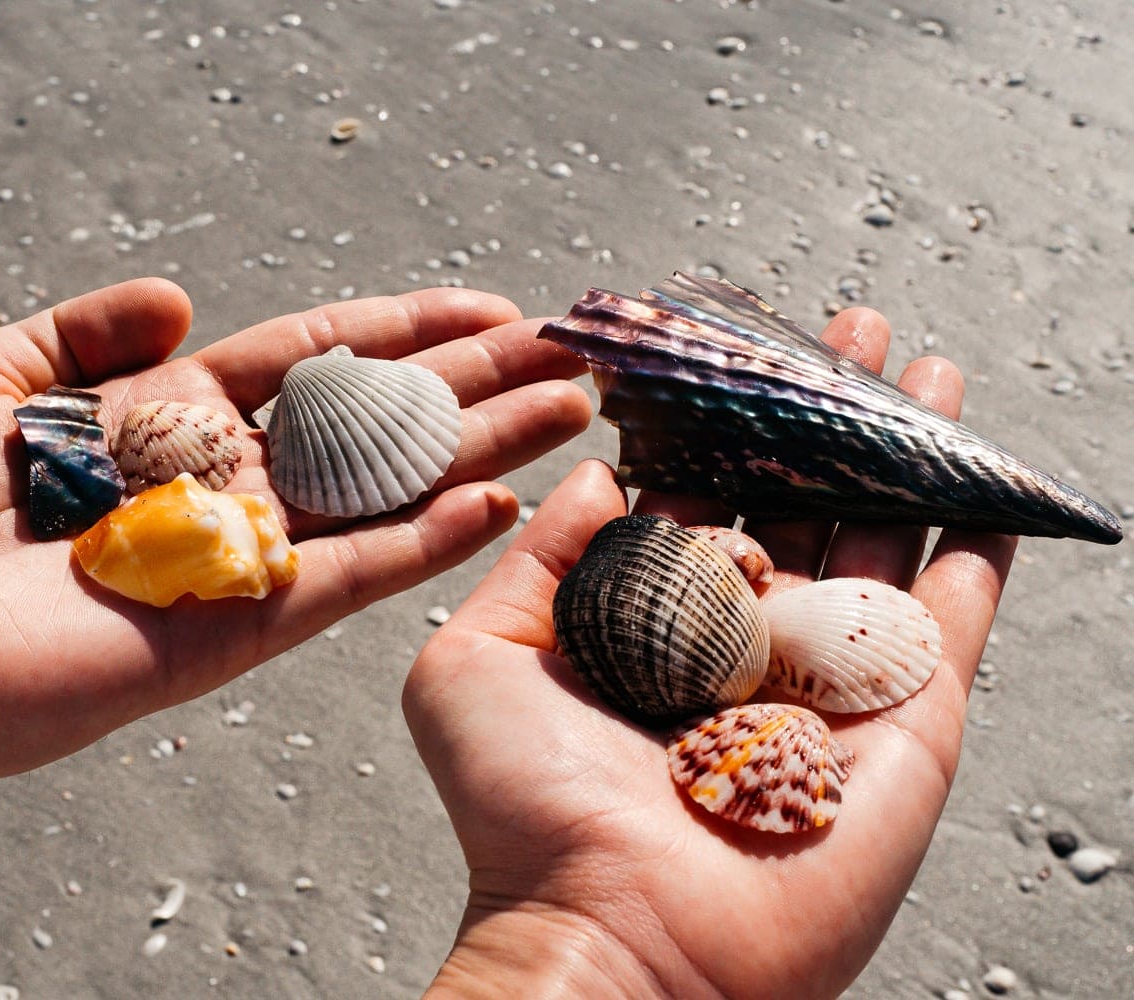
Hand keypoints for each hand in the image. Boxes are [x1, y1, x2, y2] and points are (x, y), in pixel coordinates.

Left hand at [0, 277, 590, 849]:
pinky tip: (492, 504)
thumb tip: (178, 298)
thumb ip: (83, 330)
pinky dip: (417, 546)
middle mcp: (212, 488)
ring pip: (377, 497)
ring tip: (564, 412)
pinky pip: (341, 584)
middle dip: (468, 386)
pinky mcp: (223, 630)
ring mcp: (227, 560)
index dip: (395, 333)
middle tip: (564, 356)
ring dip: (474, 453)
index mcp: (161, 420)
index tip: (481, 308)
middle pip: (366, 426)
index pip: (307, 364)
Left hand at [403, 308, 1016, 998]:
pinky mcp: (903, 721)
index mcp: (652, 624)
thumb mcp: (477, 662)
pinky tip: (982, 481)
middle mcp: (742, 643)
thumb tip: (592, 475)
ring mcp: (825, 678)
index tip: (736, 349)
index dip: (719, 425)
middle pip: (797, 502)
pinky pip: (949, 618)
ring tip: (923, 372)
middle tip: (846, 330)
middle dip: (823, 415)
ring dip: (905, 454)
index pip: (701, 499)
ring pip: (879, 539)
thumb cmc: (525, 816)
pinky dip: (973, 547)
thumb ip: (534, 562)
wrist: (616, 937)